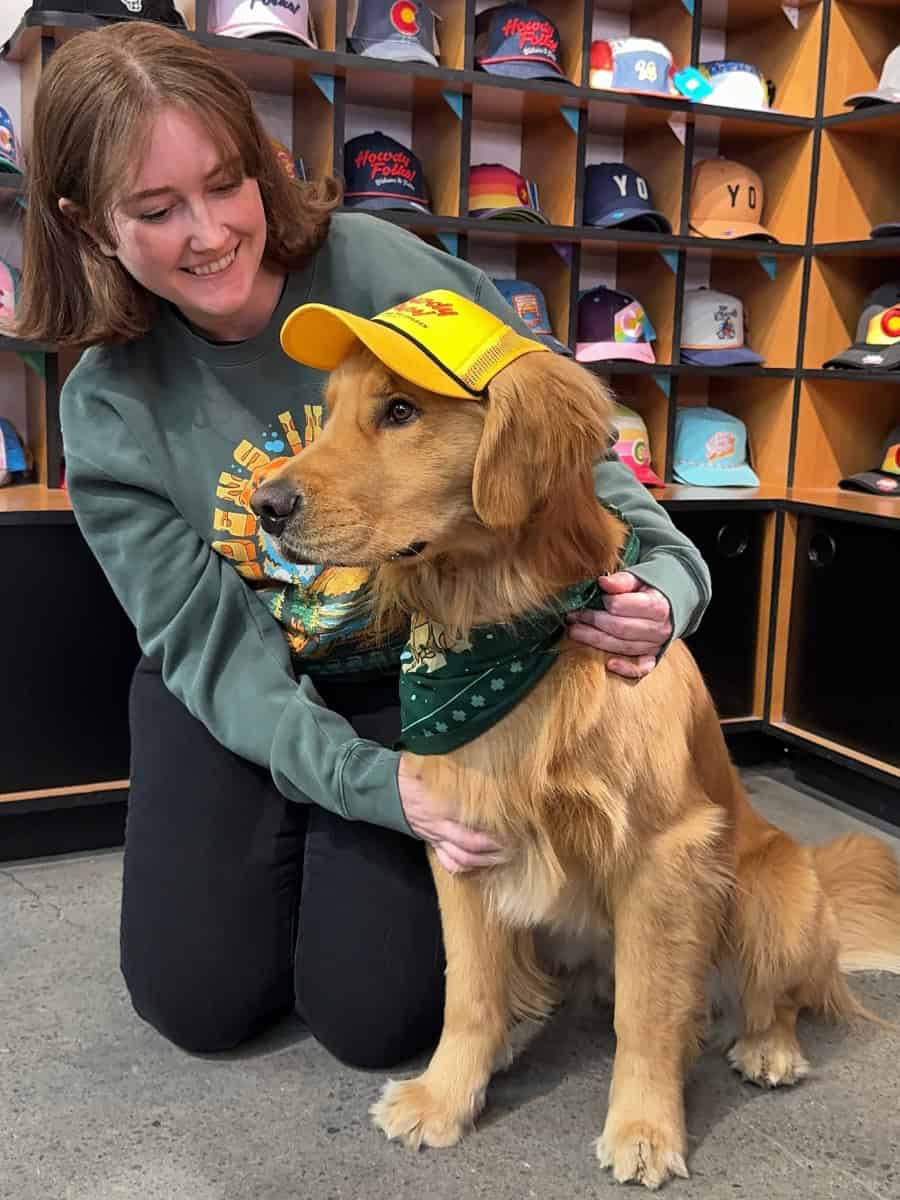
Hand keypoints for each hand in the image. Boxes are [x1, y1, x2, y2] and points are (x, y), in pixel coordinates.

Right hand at [398, 755, 507, 874]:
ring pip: (463, 857)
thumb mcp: (437, 764)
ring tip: (505, 855)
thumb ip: (461, 768)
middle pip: (472, 844)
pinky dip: (466, 867)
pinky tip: (480, 864)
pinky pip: (449, 862)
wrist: (386, 787)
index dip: (496, 827)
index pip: (474, 821)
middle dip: (496, 847)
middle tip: (517, 843)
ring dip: (486, 860)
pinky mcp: (432, 843)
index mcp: (443, 803)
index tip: (515, 822)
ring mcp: (435, 836)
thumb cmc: (415, 771)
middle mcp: (440, 824)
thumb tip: (490, 761)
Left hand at [566, 571, 672, 679]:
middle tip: (572, 616)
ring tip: (574, 631)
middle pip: (619, 628)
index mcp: (657, 605)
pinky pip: (642, 668)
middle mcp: (660, 628)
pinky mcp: (654, 657)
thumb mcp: (639, 579)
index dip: (600, 604)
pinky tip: (608, 664)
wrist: (672, 605)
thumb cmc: (649, 590)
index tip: (586, 600)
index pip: (621, 606)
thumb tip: (602, 582)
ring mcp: (657, 645)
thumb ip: (622, 581)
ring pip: (623, 647)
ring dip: (595, 641)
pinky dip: (626, 669)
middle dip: (592, 622)